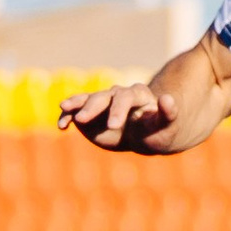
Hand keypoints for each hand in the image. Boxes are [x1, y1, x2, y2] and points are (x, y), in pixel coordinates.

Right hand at [58, 83, 178, 149]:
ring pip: (87, 100)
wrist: (147, 135)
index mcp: (138, 95)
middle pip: (103, 97)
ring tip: (64, 109)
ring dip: (76, 104)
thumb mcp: (168, 125)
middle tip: (82, 120)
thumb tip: (168, 99)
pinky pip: (76, 111)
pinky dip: (67, 116)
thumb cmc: (159, 131)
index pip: (126, 98)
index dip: (118, 110)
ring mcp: (103, 102)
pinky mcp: (90, 113)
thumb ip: (169, 112)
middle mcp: (118, 95)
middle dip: (93, 107)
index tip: (113, 126)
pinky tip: (62, 126)